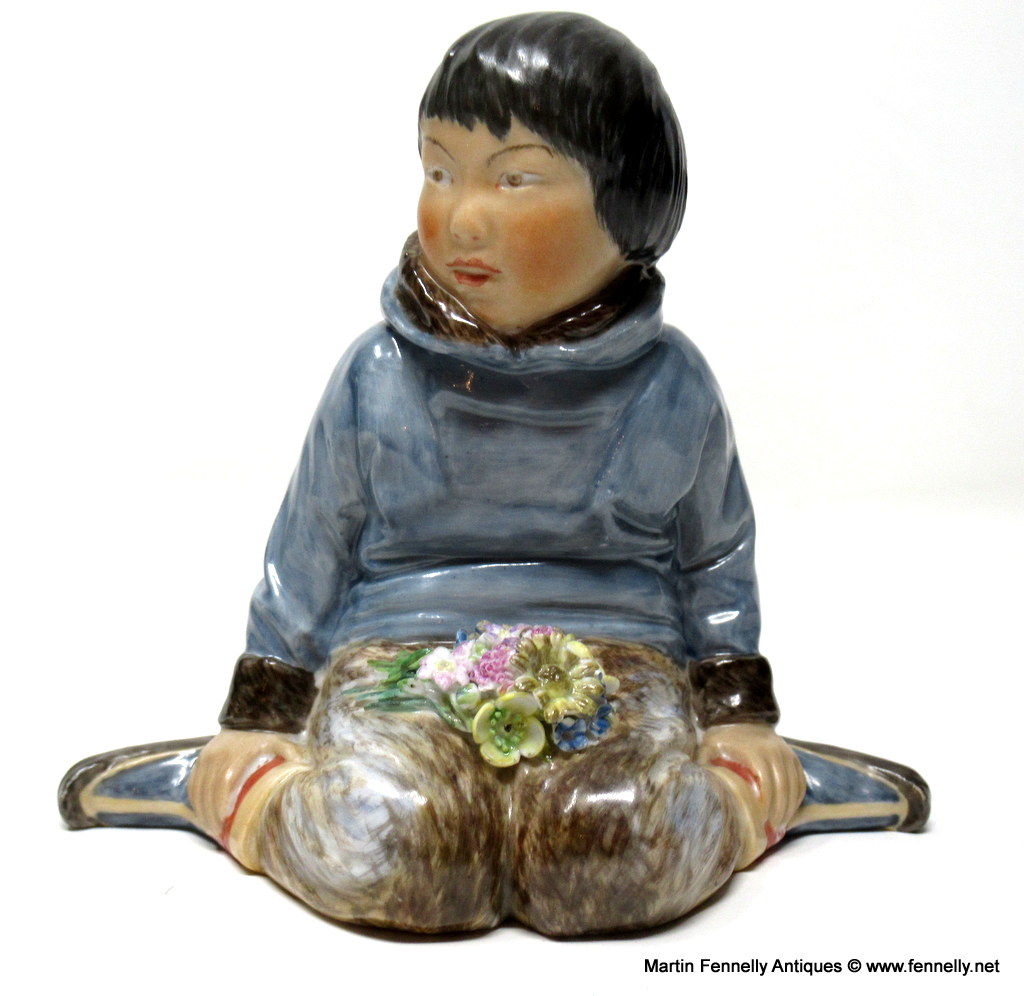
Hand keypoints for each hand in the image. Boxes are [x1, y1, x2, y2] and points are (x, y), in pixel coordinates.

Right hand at [189, 728, 304, 840]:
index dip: (222, 801)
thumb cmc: (268, 734)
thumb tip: (305, 772)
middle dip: (210, 812)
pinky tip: (202, 813)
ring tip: (210, 827)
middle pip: (209, 788)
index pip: (225, 780)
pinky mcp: (202, 758)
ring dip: (201, 809)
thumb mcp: (281, 743)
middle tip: (218, 832)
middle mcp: (217, 754)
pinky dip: (195, 799)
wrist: (252, 716)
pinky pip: (193, 782)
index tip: (225, 819)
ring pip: (198, 787)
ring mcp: (207, 755)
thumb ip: (291, 757)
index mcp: (236, 752)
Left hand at [697, 722, 804, 867]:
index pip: (765, 779)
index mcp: (752, 749)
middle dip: (779, 809)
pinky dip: (797, 795)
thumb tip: (699, 795)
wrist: (735, 716)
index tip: (762, 820)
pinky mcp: (790, 754)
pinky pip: (799, 778)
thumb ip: (707, 771)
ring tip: (781, 824)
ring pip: (793, 783)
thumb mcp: (708, 751)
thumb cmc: (719, 739)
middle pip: (782, 784)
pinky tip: (790, 809)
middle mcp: (772, 749)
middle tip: (773, 828)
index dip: (766, 802)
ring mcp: (784, 751)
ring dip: (790, 806)